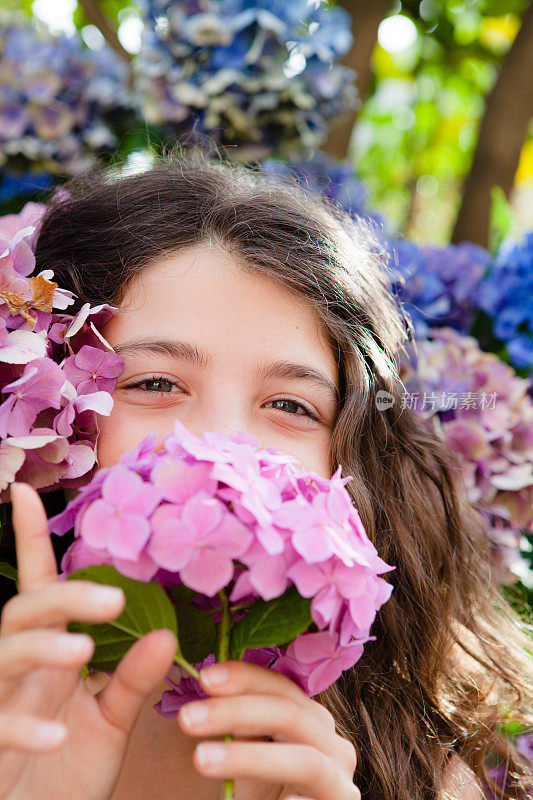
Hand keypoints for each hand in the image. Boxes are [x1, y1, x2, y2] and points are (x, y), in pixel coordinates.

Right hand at [0, 482, 177, 799]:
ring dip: (42, 648)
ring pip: (4, 654)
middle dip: (62, 598)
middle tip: (113, 600)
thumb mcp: (110, 723)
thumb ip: (134, 680)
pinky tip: (58, 736)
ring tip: (82, 650)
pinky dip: (25, 728)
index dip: (30, 540)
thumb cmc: (69, 772)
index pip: (39, 588)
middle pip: (25, 610)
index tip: (24, 491)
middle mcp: (17, 669)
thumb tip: (165, 635)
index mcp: (49, 654)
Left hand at [176, 658, 360, 799]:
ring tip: (200, 759)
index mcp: (305, 720)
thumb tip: (170, 645)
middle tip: (187, 718)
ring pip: (304, 760)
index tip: (202, 677)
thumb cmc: (232, 793)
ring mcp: (339, 782)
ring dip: (250, 757)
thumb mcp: (224, 747)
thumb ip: (219, 710)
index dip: (244, 677)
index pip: (280, 686)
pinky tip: (246, 799)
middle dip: (238, 712)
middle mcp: (329, 745)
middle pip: (291, 713)